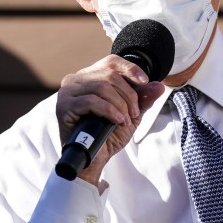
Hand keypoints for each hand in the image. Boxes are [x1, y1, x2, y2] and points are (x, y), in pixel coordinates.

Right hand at [56, 55, 164, 185]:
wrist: (94, 159)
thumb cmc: (108, 136)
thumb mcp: (130, 115)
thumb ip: (142, 99)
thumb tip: (158, 85)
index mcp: (90, 77)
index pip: (111, 62)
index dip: (130, 69)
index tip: (144, 81)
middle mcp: (76, 80)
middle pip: (109, 75)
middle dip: (128, 95)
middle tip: (133, 114)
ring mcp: (68, 92)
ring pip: (102, 87)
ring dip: (120, 104)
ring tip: (124, 120)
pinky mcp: (64, 106)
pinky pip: (91, 100)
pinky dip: (109, 110)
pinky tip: (116, 120)